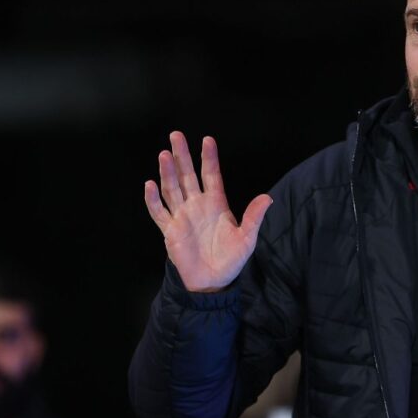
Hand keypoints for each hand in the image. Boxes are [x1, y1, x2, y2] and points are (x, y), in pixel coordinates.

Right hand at [143, 131, 272, 291]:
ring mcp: (182, 216)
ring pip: (172, 189)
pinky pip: (159, 212)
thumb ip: (254, 217)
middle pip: (187, 175)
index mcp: (216, 204)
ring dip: (168, 172)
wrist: (213, 282)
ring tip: (164, 155)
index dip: (209, 158)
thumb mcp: (247, 238)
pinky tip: (150, 185)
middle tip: (176, 135)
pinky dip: (153, 200)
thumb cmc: (230, 259)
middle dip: (182, 156)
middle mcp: (197, 205)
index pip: (211, 175)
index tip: (208, 139)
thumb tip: (268, 197)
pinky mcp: (170, 230)